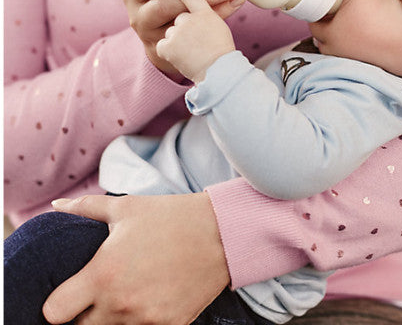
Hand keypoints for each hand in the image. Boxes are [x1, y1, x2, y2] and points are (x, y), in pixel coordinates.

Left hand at [42, 193, 229, 324]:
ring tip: (125, 296)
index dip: (56, 304)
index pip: (53, 313)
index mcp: (103, 274)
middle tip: (99, 292)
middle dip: (84, 313)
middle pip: (80, 329)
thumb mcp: (127, 207)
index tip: (67, 293)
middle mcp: (120, 303)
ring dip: (110, 320)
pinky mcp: (169, 327)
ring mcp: (145, 319)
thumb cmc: (171, 217)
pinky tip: (147, 303)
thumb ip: (86, 208)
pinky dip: (138, 323)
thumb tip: (57, 206)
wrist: (222, 233)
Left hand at [157, 0, 238, 82]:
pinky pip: (162, 46)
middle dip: (185, 29)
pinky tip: (181, 58)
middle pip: (180, 19)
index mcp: (204, 13)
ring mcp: (176, 32)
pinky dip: (169, 53)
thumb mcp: (223, 28)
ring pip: (171, 33)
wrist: (218, 71)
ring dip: (178, 41)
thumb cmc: (224, 54)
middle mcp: (188, 18)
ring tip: (192, 53)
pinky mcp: (167, 46)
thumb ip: (219, 11)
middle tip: (196, 42)